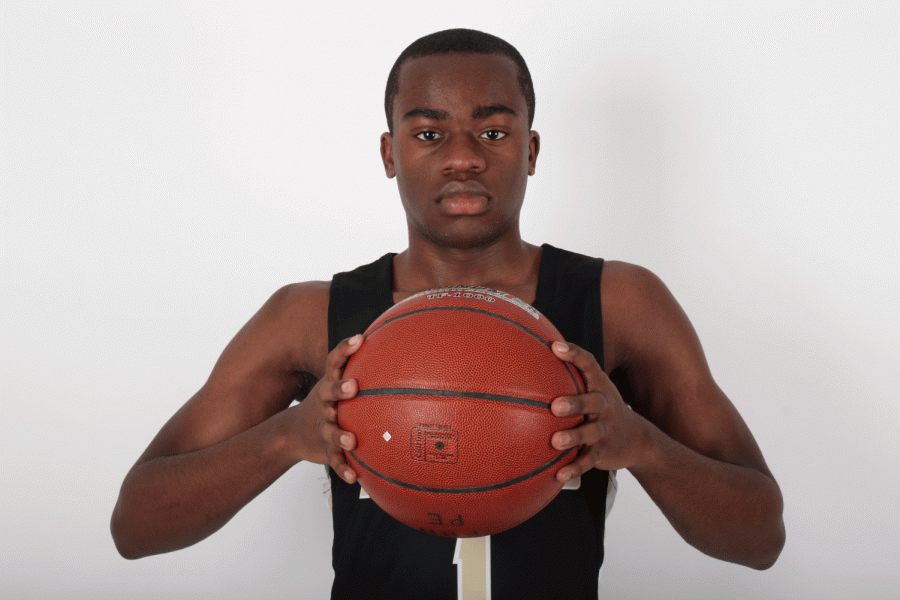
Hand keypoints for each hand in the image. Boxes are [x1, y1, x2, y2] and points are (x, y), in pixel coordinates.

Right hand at [292, 334, 361, 482]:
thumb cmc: (329, 404)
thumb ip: (365, 372)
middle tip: (352, 387)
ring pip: (329, 430)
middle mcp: (324, 403)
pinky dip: (343, 468)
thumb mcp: (338, 387)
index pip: (334, 362)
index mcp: (329, 385)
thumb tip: (400, 351)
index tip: (359, 339)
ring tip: (351, 440)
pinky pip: (334, 459)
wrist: (293, 433)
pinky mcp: (324, 448)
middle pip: (328, 393)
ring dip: (340, 435)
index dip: (344, 350)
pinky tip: (354, 477)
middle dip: (339, 389)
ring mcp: (323, 426)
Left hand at [549, 341, 648, 482]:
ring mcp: (606, 428)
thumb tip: (527, 358)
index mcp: (599, 385)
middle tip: (555, 405)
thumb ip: (566, 375)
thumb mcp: (591, 389)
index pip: (589, 364)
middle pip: (593, 401)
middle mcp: (605, 404)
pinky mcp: (604, 450)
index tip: (556, 347)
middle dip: (575, 403)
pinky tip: (559, 475)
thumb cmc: (600, 408)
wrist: (637, 439)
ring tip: (555, 441)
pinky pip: (589, 460)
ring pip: (591, 432)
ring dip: (574, 437)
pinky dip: (575, 468)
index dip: (574, 354)